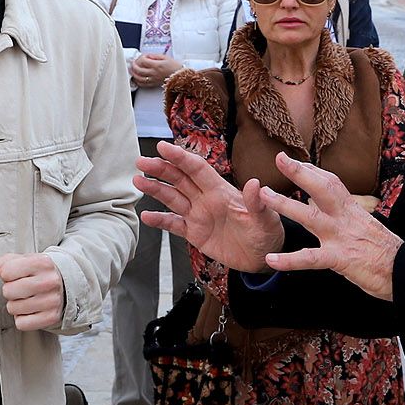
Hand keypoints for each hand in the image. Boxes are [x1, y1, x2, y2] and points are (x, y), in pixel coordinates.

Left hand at [0, 253, 64, 329]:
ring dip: (16, 306)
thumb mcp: (19, 262)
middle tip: (22, 288)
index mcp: (41, 262)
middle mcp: (49, 281)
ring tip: (28, 298)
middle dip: (10, 291)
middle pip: (8, 291)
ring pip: (13, 309)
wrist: (63, 285)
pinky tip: (32, 310)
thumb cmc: (37, 272)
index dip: (7, 275)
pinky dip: (23, 319)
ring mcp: (52, 300)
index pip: (6, 272)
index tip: (18, 275)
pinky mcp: (51, 318)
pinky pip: (21, 324)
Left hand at [129, 53, 181, 88]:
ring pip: (139, 78)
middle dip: (134, 66)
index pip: (143, 61)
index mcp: (157, 65)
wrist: (180, 76)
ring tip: (132, 71)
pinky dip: (138, 81)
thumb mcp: (165, 57)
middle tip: (133, 63)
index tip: (142, 57)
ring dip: (134, 74)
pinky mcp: (154, 84)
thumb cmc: (174, 67)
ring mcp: (153, 79)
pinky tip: (137, 78)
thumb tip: (147, 56)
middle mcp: (154, 73)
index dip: (140, 58)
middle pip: (139, 70)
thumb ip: (155, 56)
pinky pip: (143, 84)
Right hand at [134, 140, 282, 272]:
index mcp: (221, 191)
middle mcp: (206, 199)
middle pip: (180, 179)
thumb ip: (257, 203)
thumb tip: (255, 184)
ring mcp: (199, 215)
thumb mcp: (266, 219)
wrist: (262, 257)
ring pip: (172, 198)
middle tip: (141, 161)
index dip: (180, 157)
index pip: (197, 169)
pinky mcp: (195, 233)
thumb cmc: (267, 233)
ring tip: (137, 181)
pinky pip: (174, 224)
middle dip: (161, 169)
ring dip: (155, 189)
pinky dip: (160, 220)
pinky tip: (146, 216)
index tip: (163, 147)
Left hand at [255, 152, 401, 300]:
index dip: (312, 170)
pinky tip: (271, 260)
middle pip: (322, 187)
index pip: (331, 183)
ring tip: (262, 195)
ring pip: (309, 215)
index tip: (295, 161)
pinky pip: (310, 259)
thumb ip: (351, 218)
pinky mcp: (340, 258)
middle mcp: (345, 218)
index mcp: (352, 210)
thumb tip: (341, 211)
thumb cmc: (387, 252)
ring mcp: (341, 236)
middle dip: (300, 172)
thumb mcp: (367, 227)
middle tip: (280, 159)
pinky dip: (289, 260)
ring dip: (284, 204)